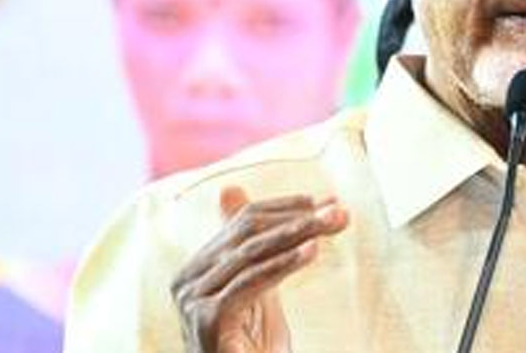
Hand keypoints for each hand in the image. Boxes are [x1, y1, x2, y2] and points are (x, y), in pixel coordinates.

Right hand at [170, 186, 349, 352]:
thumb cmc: (254, 343)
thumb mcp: (259, 286)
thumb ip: (255, 245)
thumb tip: (235, 188)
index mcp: (198, 266)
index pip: (244, 220)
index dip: (289, 207)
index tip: (329, 200)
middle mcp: (187, 280)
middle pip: (248, 232)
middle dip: (298, 218)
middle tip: (338, 211)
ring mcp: (192, 301)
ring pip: (252, 253)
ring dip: (298, 234)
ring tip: (331, 223)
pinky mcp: (206, 320)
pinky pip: (249, 282)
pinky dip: (283, 264)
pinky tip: (311, 252)